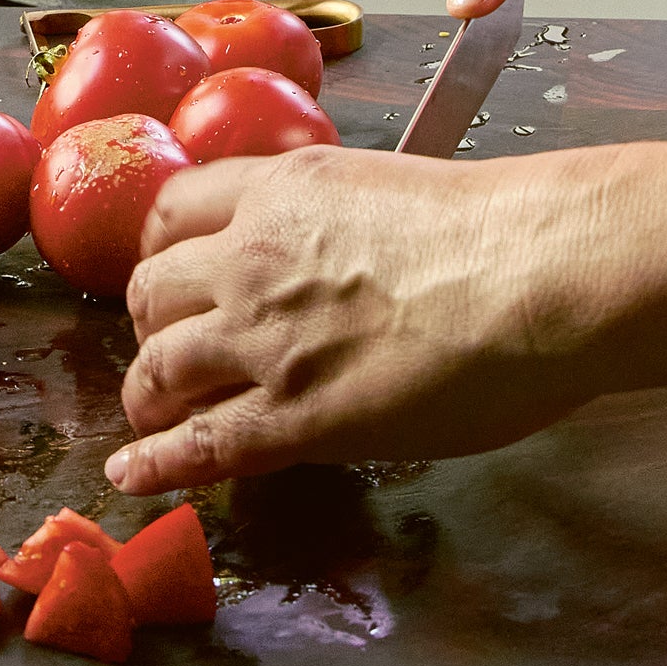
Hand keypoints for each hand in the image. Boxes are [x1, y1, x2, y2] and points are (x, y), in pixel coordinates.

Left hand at [105, 145, 632, 491]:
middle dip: (152, 322)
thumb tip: (338, 256)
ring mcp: (265, 340)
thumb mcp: (389, 191)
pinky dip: (155, 464)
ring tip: (153, 414)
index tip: (170, 272)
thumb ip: (338, 221)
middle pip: (152, 289)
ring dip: (149, 393)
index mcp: (284, 190)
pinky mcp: (292, 418)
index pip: (175, 210)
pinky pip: (198, 446)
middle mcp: (253, 257)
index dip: (162, 249)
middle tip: (172, 345)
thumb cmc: (499, 228)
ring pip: (159, 366)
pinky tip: (130, 475)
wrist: (536, 271)